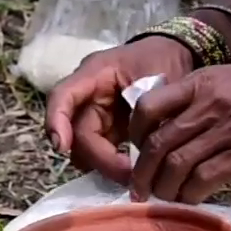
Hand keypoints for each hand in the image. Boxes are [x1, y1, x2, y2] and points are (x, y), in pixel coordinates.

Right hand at [44, 37, 196, 183]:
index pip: (63, 96)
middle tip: (129, 176)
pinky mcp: (106, 128)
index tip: (61, 147)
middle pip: (76, 132)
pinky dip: (111, 164)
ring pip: (85, 147)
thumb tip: (144, 150)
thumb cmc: (165, 60)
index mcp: (95, 74)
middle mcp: (88, 95)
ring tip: (132, 177)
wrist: (174, 54)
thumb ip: (150, 111)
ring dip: (103, 165)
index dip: (56, 121)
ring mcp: (95, 113)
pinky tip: (131, 173)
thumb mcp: (159, 77)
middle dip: (99, 158)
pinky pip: (99, 150)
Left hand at [126, 59, 230, 202]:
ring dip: (165, 188)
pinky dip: (191, 194)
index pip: (148, 107)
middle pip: (158, 143)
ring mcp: (230, 130)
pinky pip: (206, 179)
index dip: (134, 135)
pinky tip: (191, 200)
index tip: (134, 152)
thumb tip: (166, 133)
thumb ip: (195, 100)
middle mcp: (209, 105)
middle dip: (142, 172)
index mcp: (200, 84)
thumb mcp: (224, 80)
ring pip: (178, 164)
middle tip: (139, 189)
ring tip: (164, 198)